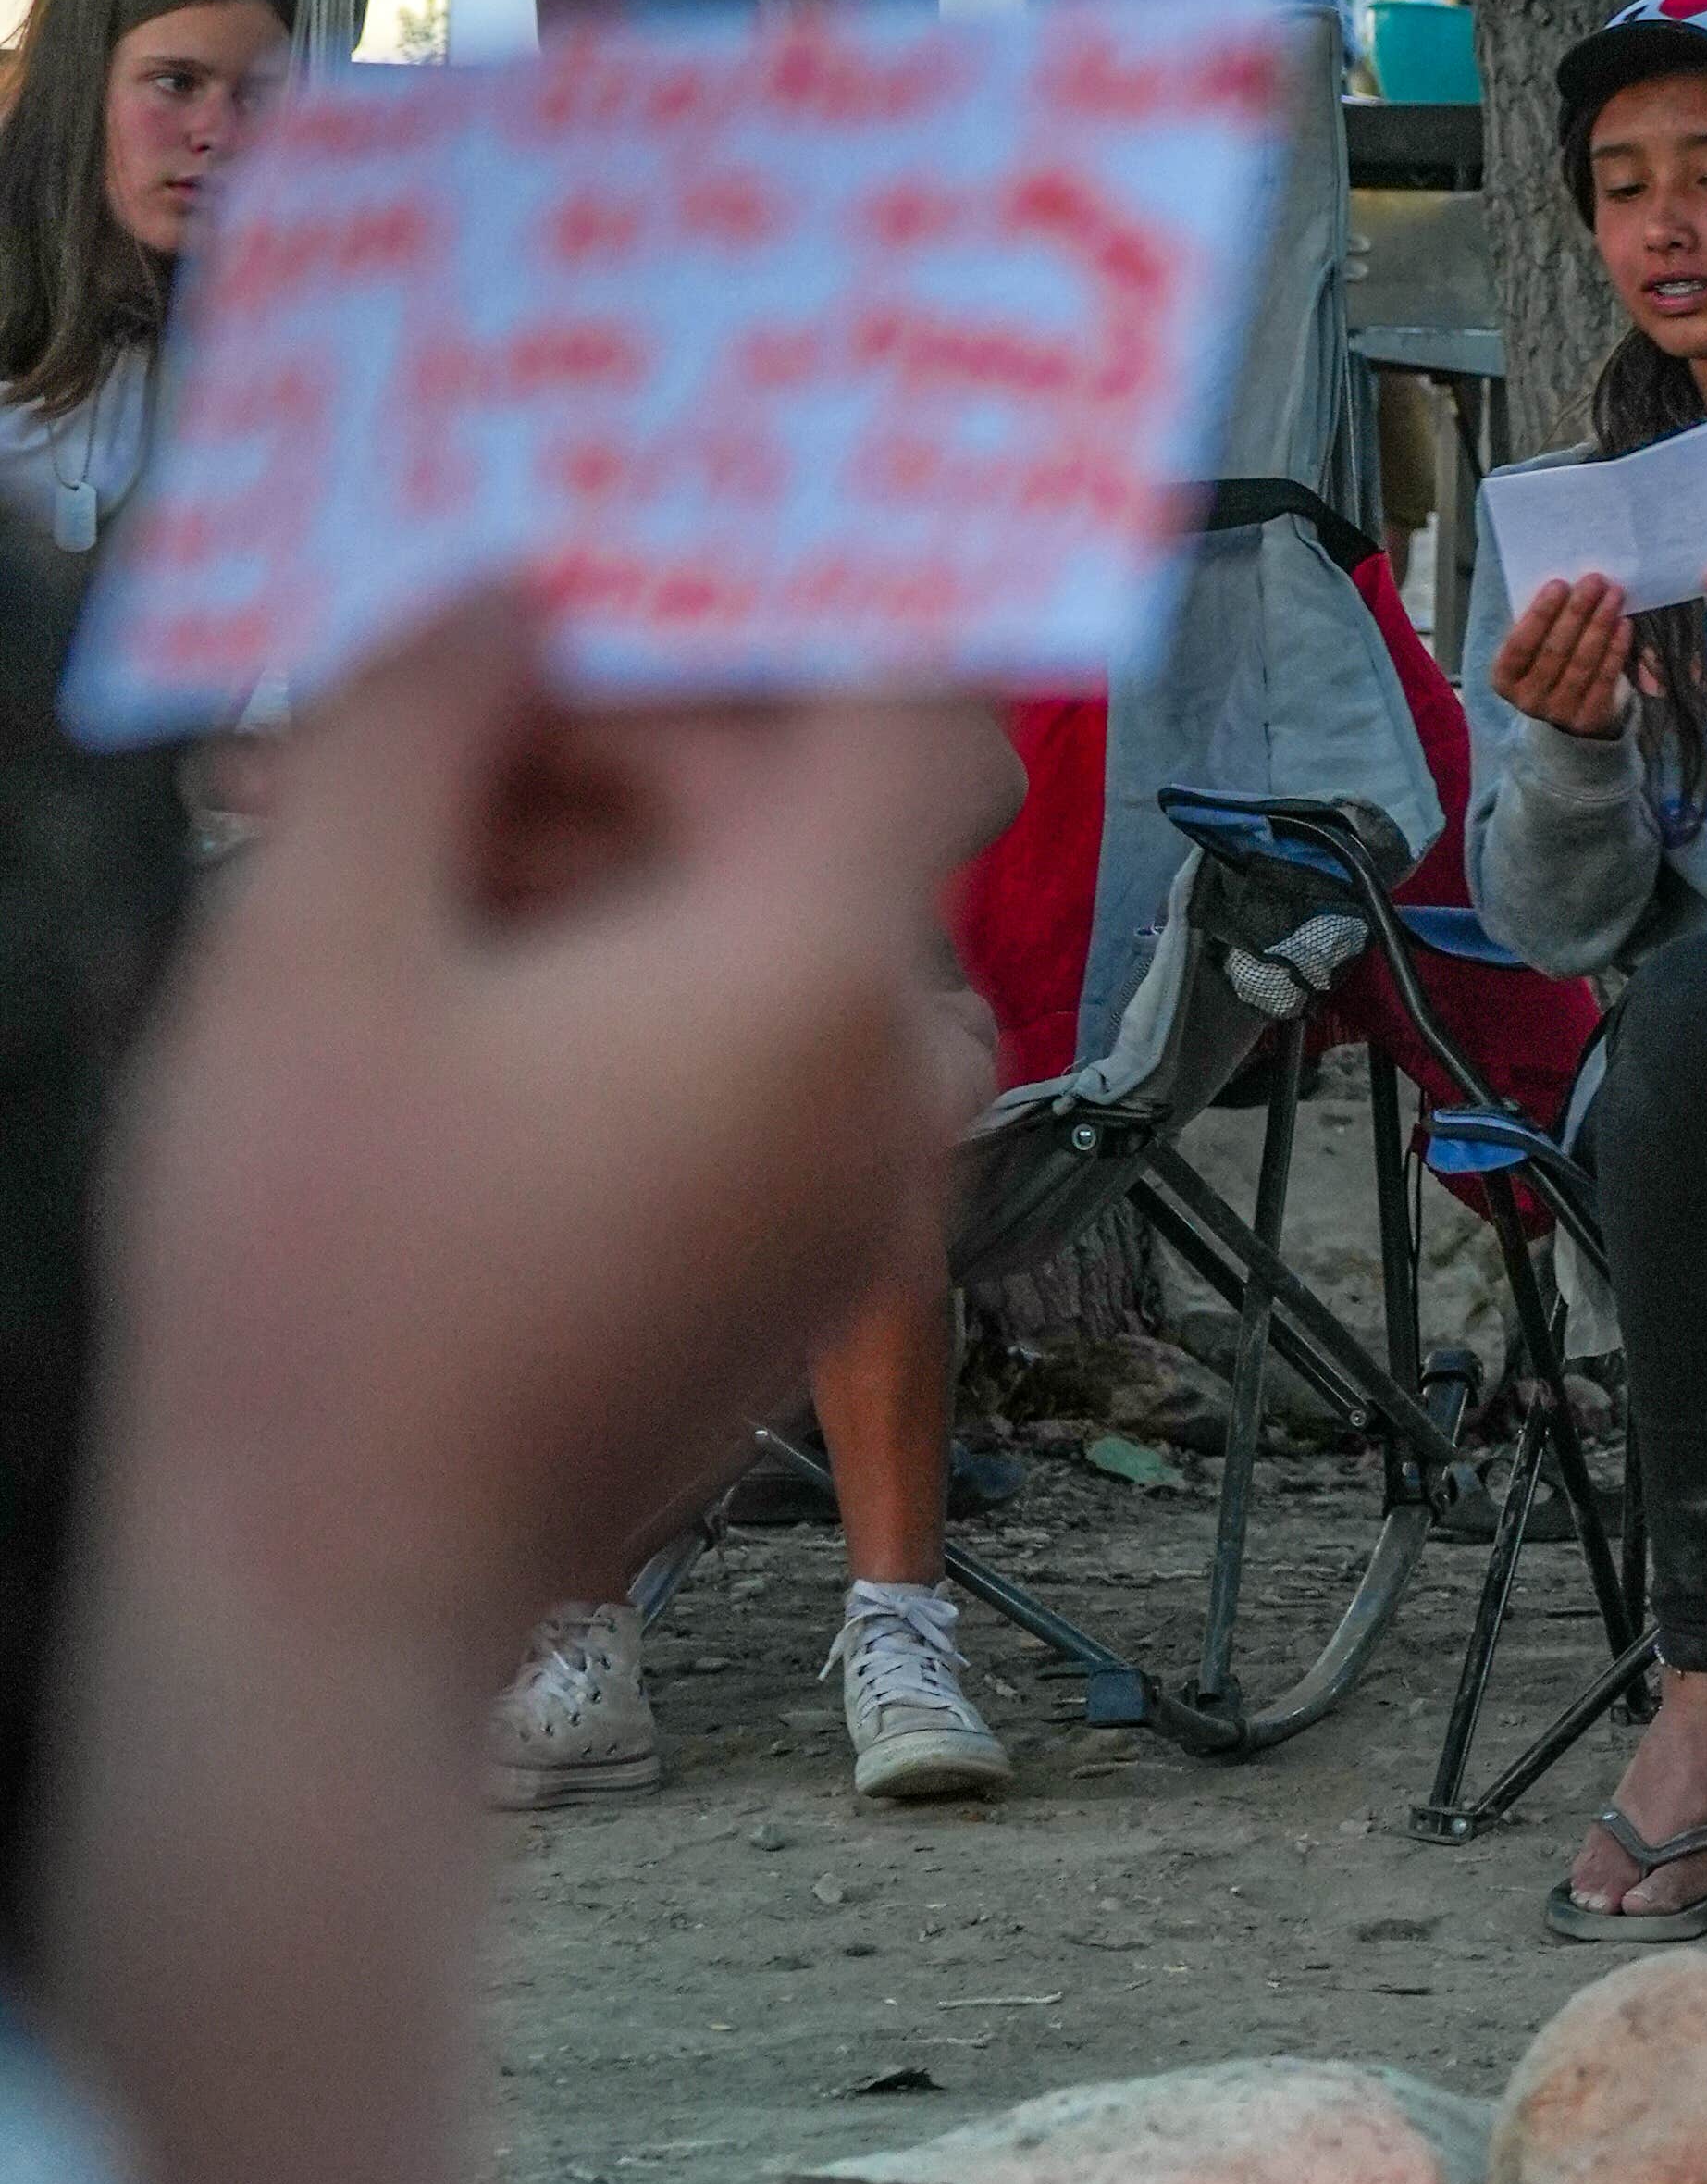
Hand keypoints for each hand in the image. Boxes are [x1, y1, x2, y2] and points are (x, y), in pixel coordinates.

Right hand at [82, 595, 1013, 1686]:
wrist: (332, 1605)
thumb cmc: (319, 1290)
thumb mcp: (313, 942)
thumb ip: (415, 716)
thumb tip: (502, 591)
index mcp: (812, 978)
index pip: (917, 708)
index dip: (799, 618)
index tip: (661, 579)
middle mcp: (889, 1082)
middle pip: (803, 819)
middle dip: (608, 757)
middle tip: (394, 759)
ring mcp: (866, 1194)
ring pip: (768, 940)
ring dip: (602, 881)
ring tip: (392, 903)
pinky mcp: (807, 1274)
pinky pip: (765, 1067)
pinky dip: (637, 1006)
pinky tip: (452, 1032)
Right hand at [1490, 570, 1635, 736]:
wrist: (1568, 706)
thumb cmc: (1546, 661)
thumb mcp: (1533, 645)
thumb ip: (1540, 622)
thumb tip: (1568, 586)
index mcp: (1503, 678)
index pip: (1519, 644)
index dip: (1540, 614)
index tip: (1560, 584)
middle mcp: (1526, 700)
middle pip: (1554, 650)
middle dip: (1577, 611)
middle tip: (1595, 580)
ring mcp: (1557, 713)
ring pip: (1582, 662)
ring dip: (1600, 624)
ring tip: (1614, 595)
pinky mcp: (1588, 720)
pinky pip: (1604, 678)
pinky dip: (1616, 649)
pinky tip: (1623, 624)